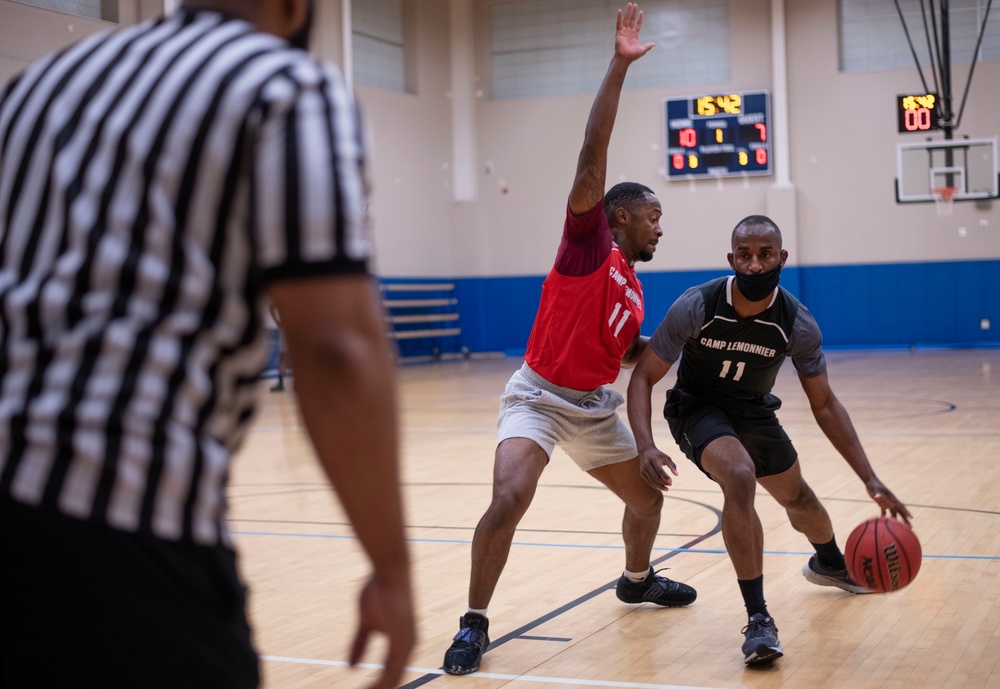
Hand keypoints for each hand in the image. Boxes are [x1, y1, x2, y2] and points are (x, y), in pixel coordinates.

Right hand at [349, 573, 415, 688]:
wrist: (389, 572)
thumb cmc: (378, 590)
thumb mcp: (364, 623)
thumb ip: (359, 644)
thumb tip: (350, 666)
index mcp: (400, 641)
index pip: (390, 670)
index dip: (378, 683)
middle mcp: (407, 645)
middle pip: (394, 678)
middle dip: (379, 688)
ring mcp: (407, 644)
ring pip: (394, 679)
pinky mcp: (404, 641)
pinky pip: (393, 671)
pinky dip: (381, 685)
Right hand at [616, 3, 655, 62]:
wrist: (625, 58)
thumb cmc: (632, 56)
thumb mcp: (642, 50)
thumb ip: (647, 46)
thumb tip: (654, 44)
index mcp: (634, 35)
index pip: (637, 24)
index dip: (639, 18)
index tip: (641, 12)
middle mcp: (629, 32)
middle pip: (632, 20)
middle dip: (633, 12)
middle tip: (635, 4)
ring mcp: (623, 32)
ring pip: (626, 19)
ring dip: (628, 12)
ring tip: (630, 4)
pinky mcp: (618, 33)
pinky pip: (618, 23)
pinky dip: (619, 17)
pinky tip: (619, 10)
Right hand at [638, 446, 676, 491]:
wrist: (646, 451)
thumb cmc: (658, 455)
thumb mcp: (666, 457)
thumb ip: (672, 465)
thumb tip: (676, 475)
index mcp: (653, 459)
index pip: (659, 470)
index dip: (665, 477)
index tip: (671, 481)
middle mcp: (647, 464)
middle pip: (655, 477)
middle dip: (663, 482)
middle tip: (670, 485)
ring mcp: (643, 469)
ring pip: (651, 481)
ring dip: (659, 486)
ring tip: (667, 489)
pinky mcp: (642, 473)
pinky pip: (648, 482)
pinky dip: (655, 486)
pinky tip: (660, 487)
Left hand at [866, 479, 912, 524]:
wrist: (870, 481)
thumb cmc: (873, 485)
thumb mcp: (875, 489)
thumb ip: (877, 493)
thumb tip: (877, 497)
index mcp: (892, 498)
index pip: (901, 506)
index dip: (906, 512)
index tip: (911, 517)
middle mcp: (891, 501)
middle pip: (900, 511)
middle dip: (905, 519)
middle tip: (910, 527)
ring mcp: (887, 502)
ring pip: (893, 513)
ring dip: (896, 519)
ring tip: (900, 527)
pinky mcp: (881, 502)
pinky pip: (884, 511)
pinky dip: (884, 516)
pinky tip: (884, 522)